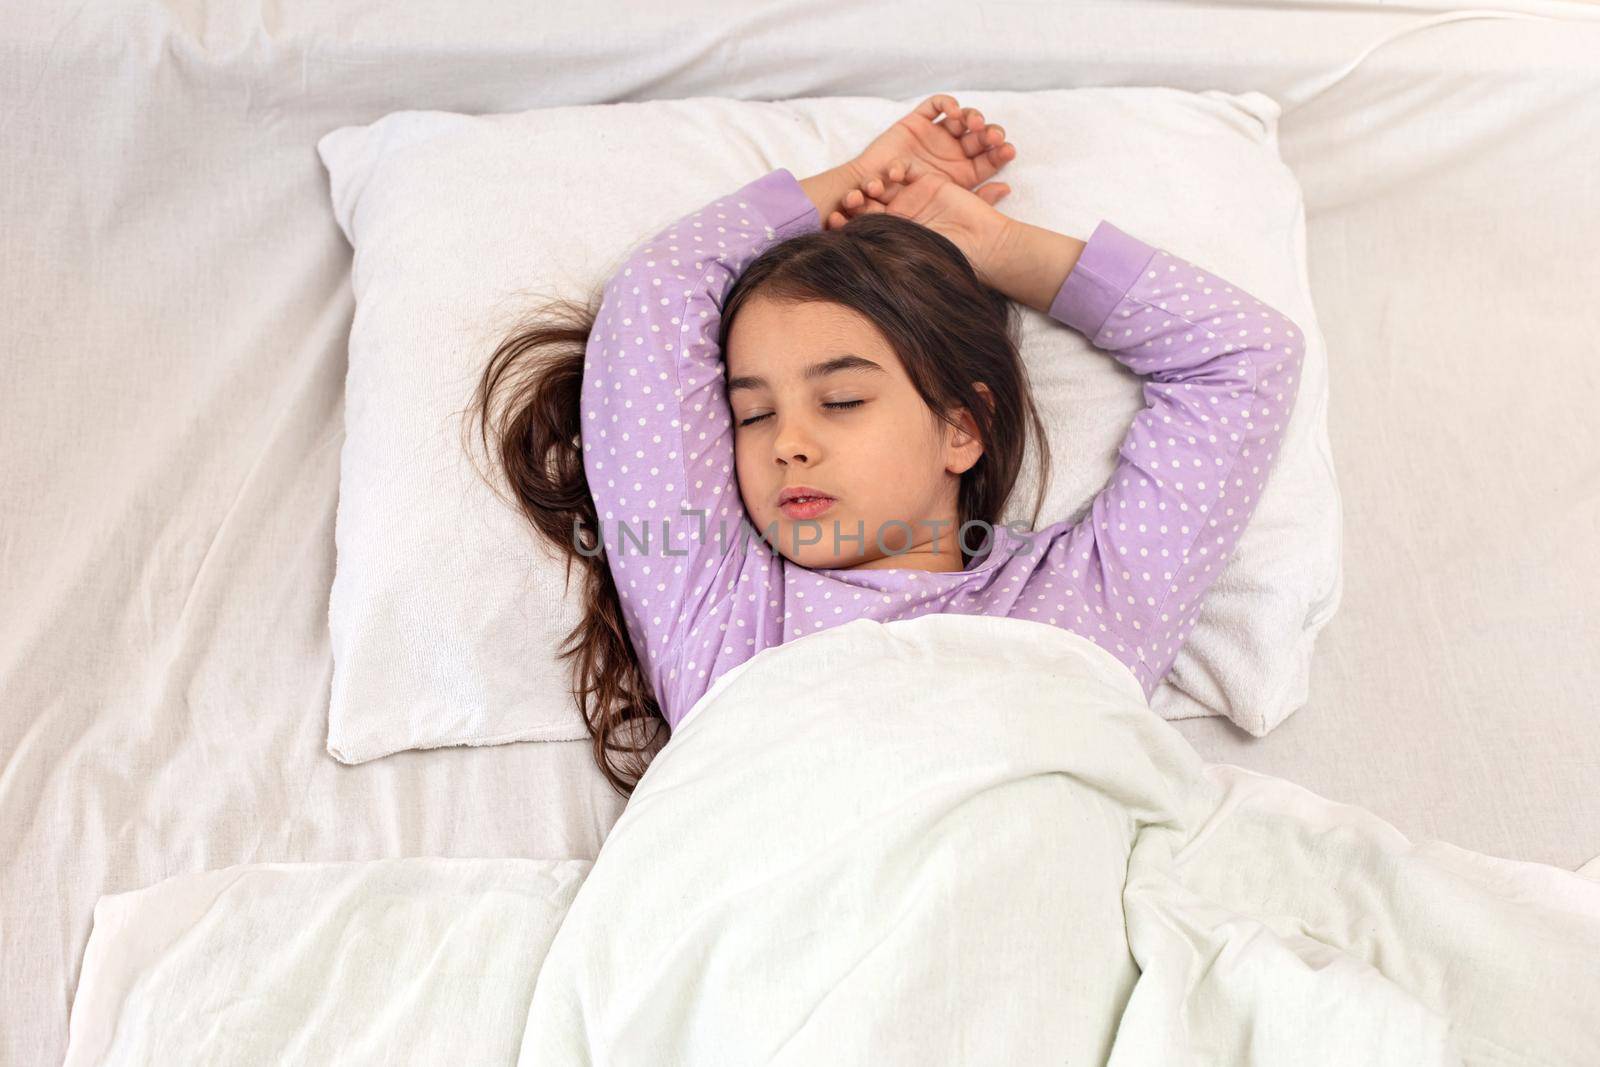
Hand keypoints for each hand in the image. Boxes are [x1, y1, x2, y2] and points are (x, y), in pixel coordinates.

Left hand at [827, 157, 1014, 285]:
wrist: (985, 245)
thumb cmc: (950, 258)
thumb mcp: (914, 258)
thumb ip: (886, 252)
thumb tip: (851, 265)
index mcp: (890, 236)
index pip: (861, 226)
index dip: (846, 222)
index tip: (833, 221)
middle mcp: (898, 216)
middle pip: (868, 202)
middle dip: (857, 199)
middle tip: (849, 199)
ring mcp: (912, 197)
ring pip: (884, 184)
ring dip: (874, 182)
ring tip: (870, 185)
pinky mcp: (928, 181)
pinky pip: (907, 170)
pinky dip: (897, 169)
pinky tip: (892, 173)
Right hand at [849, 93, 1015, 194]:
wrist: (870, 199)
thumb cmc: (908, 207)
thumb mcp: (950, 205)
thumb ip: (980, 199)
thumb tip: (1007, 188)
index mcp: (963, 172)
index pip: (989, 157)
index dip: (1000, 151)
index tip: (1007, 150)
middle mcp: (952, 152)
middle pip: (979, 134)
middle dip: (989, 131)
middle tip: (992, 135)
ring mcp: (935, 136)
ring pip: (961, 117)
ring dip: (972, 116)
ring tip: (974, 123)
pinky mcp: (916, 123)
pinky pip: (935, 106)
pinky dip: (946, 103)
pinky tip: (954, 111)